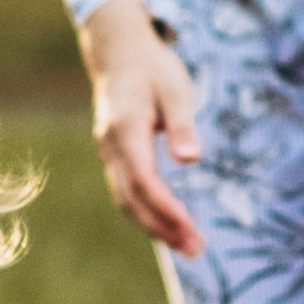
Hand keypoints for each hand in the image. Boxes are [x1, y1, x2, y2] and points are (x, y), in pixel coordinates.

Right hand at [79, 0, 204, 257]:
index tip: (191, 227)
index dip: (166, 208)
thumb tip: (191, 160)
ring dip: (154, 226)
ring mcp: (108, 153)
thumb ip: (182, 125)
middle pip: (131, 200)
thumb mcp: (176, 89)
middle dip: (162, 228)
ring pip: (125, 200)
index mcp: (125, 130)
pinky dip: (146, 213)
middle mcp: (111, 147)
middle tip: (195, 250)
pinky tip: (169, 225)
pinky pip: (126, 192)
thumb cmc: (153, 69)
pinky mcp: (114, 157)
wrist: (119, 53)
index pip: (144, 181)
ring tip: (187, 247)